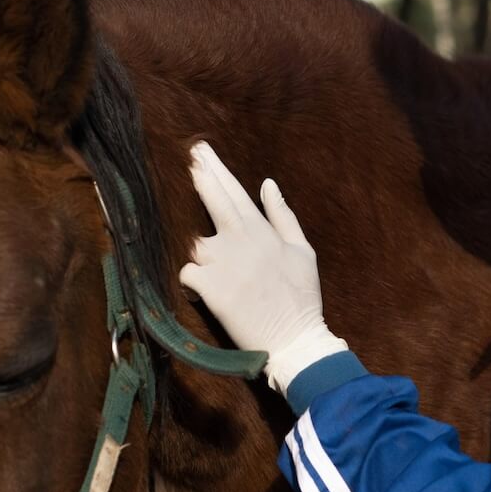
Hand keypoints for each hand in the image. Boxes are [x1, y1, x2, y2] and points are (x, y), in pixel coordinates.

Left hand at [180, 142, 347, 394]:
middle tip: (189, 158)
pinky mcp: (208, 287)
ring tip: (222, 271)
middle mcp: (237, 240)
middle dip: (199, 176)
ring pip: (196, 244)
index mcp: (260, 230)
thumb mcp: (302, 251)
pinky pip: (188, 274)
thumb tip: (268, 184)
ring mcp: (220, 262)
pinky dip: (194, 282)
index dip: (215, 169)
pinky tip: (207, 292)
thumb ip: (282, 215)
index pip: (232, 191)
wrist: (293, 339)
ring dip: (203, 253)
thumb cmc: (301, 297)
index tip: (201, 151)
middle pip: (211, 199)